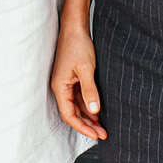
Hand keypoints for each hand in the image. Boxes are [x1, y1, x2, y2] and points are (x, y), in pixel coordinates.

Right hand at [51, 19, 105, 140]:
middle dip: (87, 125)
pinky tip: (97, 112)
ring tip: (102, 127)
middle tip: (103, 134)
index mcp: (60, 87)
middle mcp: (60, 87)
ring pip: (76, 107)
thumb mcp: (86, 69)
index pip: (69, 115)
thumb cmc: (78, 45)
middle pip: (72, 113)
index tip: (95, 135)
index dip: (82, 127)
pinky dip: (88, 106)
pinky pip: (78, 98)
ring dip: (88, 117)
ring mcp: (66, 83)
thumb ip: (90, 91)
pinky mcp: (72, 79)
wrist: (75, 27)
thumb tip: (94, 111)